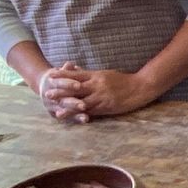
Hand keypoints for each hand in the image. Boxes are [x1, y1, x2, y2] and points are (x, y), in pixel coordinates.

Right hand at [35, 64, 91, 122]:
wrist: (44, 85)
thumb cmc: (58, 76)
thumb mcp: (60, 71)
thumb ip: (66, 70)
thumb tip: (70, 64)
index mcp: (50, 83)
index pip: (59, 83)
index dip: (68, 84)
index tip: (78, 85)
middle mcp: (49, 96)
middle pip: (62, 100)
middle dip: (73, 103)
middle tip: (83, 105)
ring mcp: (52, 106)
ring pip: (65, 110)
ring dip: (75, 114)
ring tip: (86, 117)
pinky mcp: (55, 114)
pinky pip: (67, 117)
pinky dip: (76, 119)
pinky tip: (85, 120)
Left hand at [38, 64, 153, 121]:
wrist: (140, 87)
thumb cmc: (124, 80)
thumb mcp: (105, 73)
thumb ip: (89, 73)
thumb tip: (75, 68)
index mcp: (96, 75)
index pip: (76, 74)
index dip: (63, 76)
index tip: (51, 76)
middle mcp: (96, 85)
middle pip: (75, 88)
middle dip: (60, 91)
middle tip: (47, 94)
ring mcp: (101, 96)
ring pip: (81, 101)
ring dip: (68, 106)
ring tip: (56, 110)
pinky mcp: (106, 106)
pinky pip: (92, 111)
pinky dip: (81, 115)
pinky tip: (75, 119)